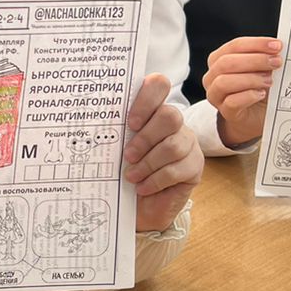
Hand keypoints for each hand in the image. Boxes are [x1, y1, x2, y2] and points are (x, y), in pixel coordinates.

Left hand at [124, 73, 202, 231]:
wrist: (142, 205)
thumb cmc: (127, 170)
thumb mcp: (117, 149)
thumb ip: (115, 133)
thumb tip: (95, 125)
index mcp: (152, 109)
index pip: (158, 85)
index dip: (146, 99)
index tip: (130, 123)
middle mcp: (174, 122)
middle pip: (169, 116)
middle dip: (145, 138)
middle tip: (127, 156)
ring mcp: (188, 142)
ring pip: (172, 145)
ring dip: (147, 163)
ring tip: (131, 176)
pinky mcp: (195, 165)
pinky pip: (178, 169)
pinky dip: (156, 180)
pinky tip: (143, 187)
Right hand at [203, 36, 282, 147]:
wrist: (255, 116)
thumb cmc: (258, 89)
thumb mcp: (262, 70)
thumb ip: (266, 59)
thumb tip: (279, 50)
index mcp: (219, 59)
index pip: (235, 46)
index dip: (256, 44)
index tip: (277, 45)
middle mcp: (213, 76)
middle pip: (226, 62)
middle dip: (254, 60)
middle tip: (276, 62)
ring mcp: (216, 95)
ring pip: (224, 82)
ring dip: (251, 79)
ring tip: (269, 81)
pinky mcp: (226, 112)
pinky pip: (232, 102)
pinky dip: (249, 96)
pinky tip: (261, 94)